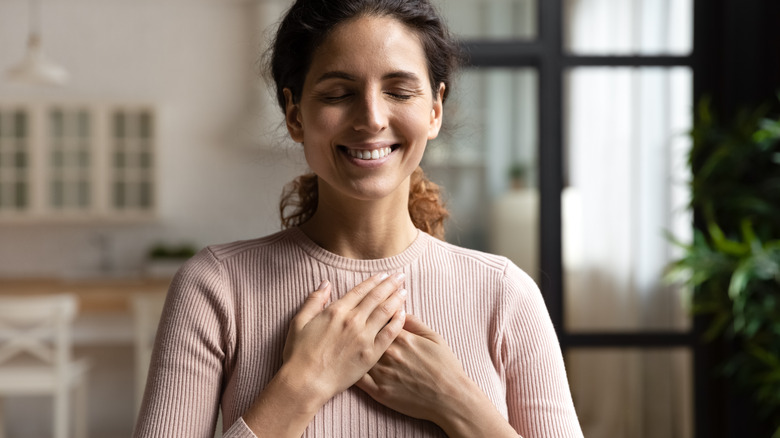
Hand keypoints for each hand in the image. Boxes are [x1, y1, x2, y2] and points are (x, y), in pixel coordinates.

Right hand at [280, 273, 407, 403]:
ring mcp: (363, 337)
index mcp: (336, 311)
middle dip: (390, 284)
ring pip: (385, 312)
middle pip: (376, 297)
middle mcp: (353, 321)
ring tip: (404, 290)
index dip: (373, 281)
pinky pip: (389, 334)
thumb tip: (325, 283)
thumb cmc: (298, 354)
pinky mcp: (371, 354)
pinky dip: (398, 322)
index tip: (383, 274)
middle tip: (400, 276)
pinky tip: (404, 314)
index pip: (360, 291)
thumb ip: (314, 300)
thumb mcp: (299, 322)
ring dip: (396, 299)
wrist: (305, 382)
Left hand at [356, 313, 467, 422]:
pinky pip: (357, 379)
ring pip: (358, 355)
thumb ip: (414, 323)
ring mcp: (382, 373)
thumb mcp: (434, 338)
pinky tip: (347, 365)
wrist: (450, 398)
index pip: (378, 318)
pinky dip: (351, 370)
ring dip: (351, 348)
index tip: (366, 311)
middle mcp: (389, 353)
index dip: (370, 313)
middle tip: (352, 326)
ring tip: (345, 343)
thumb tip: (398, 310)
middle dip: (357, 328)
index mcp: (402, 337)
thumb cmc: (445, 367)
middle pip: (365, 335)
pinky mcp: (379, 392)